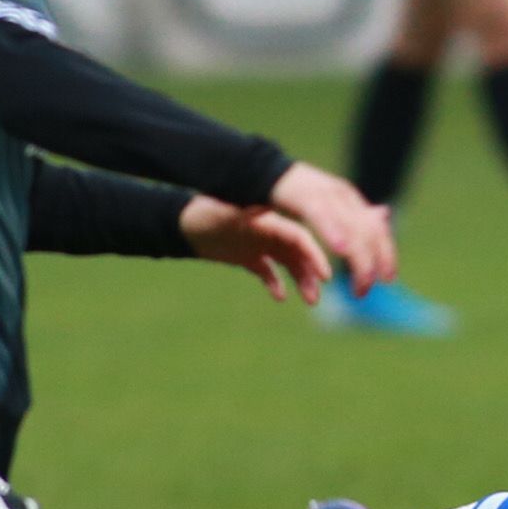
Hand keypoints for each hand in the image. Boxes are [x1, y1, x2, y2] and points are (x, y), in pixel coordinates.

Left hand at [179, 198, 331, 304]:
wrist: (182, 223)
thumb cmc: (204, 215)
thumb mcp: (225, 215)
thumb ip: (246, 212)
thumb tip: (264, 206)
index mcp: (270, 222)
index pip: (300, 238)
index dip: (314, 256)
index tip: (325, 275)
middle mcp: (270, 232)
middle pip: (300, 254)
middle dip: (311, 275)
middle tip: (316, 298)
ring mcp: (261, 245)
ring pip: (289, 265)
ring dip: (301, 282)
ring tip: (310, 302)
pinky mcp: (249, 256)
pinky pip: (269, 272)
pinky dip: (276, 284)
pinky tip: (280, 297)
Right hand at [267, 161, 397, 294]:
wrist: (258, 168)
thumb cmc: (295, 192)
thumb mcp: (329, 204)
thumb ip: (353, 213)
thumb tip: (384, 214)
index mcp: (349, 198)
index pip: (376, 228)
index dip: (386, 254)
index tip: (388, 278)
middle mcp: (341, 195)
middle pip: (366, 230)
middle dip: (370, 262)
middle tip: (366, 288)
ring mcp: (324, 193)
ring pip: (349, 225)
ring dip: (358, 253)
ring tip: (363, 277)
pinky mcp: (302, 194)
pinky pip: (320, 214)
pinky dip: (333, 229)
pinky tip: (341, 248)